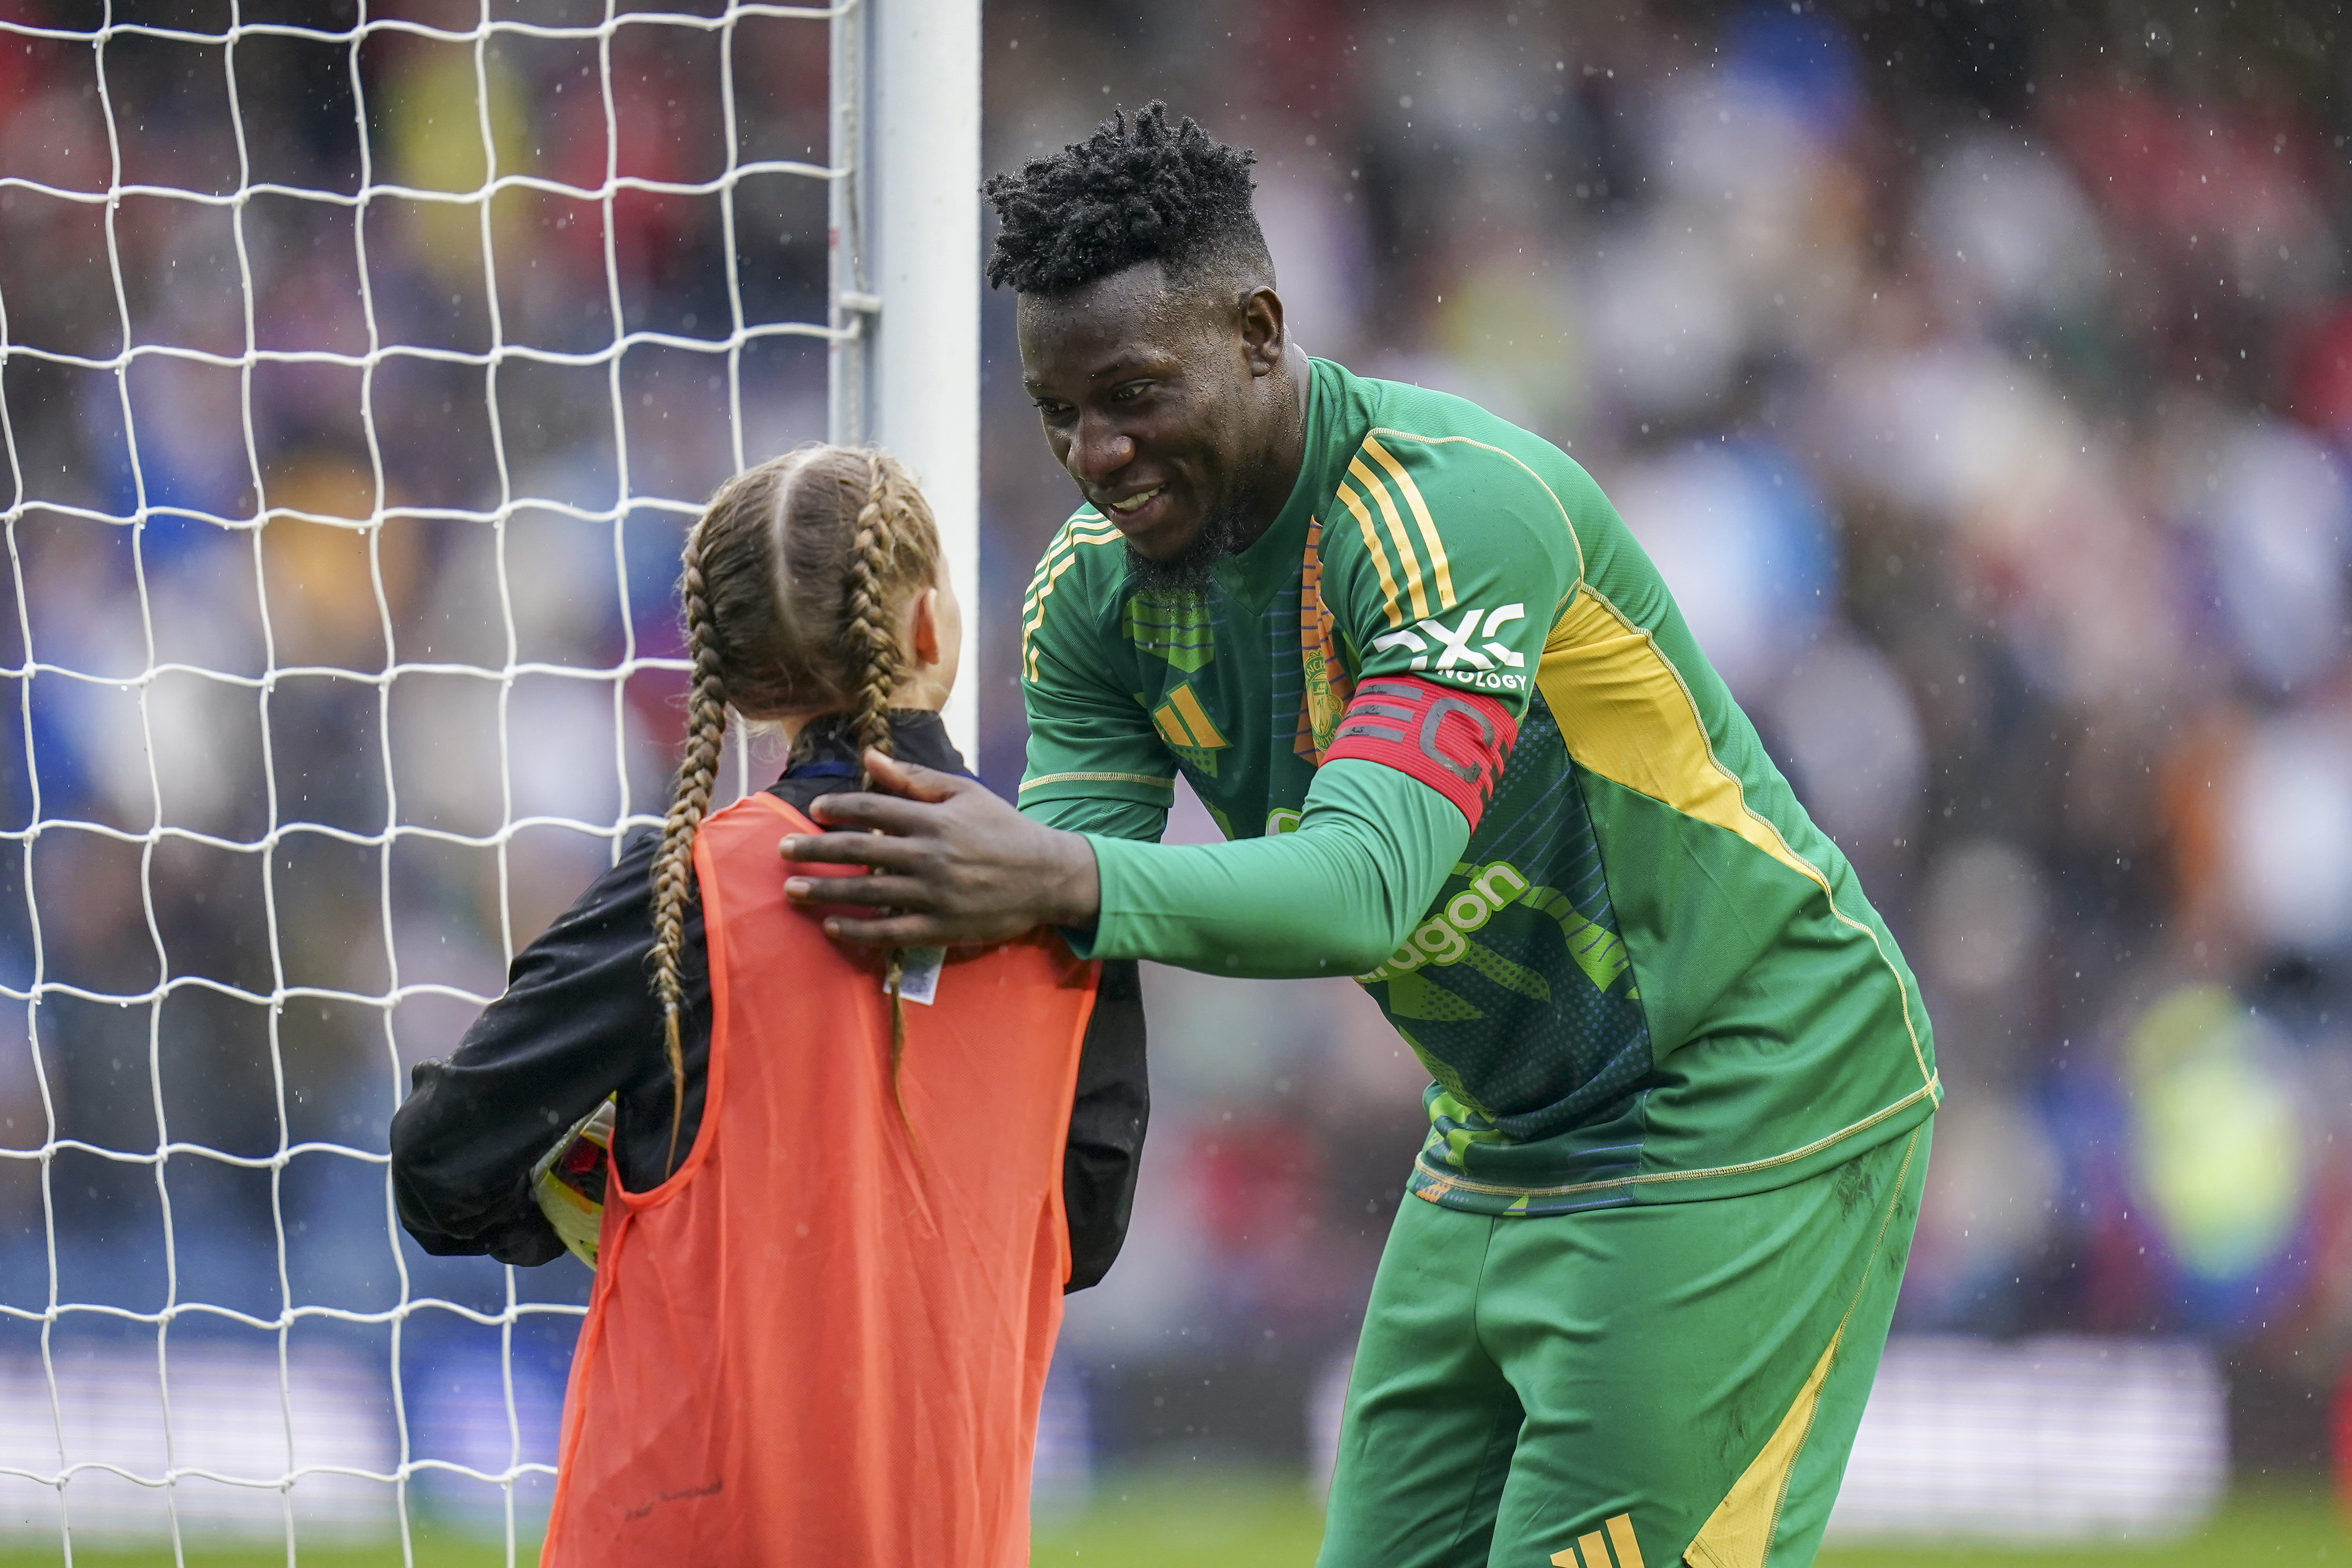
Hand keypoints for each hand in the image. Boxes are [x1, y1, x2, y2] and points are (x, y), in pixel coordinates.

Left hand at [779, 750, 1101, 945]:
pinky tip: (831, 927)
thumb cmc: (1002, 829)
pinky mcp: (940, 927)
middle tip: (783, 851)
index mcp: (934, 818)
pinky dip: (858, 930)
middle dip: (816, 850)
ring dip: (825, 891)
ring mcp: (933, 893)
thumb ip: (914, 777)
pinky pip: (889, 931)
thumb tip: (869, 756)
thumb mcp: (964, 793)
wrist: (1046, 876)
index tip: (814, 810)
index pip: (874, 809)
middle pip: (860, 850)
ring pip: (867, 892)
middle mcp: (930, 854)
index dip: (839, 808)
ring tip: (793, 890)